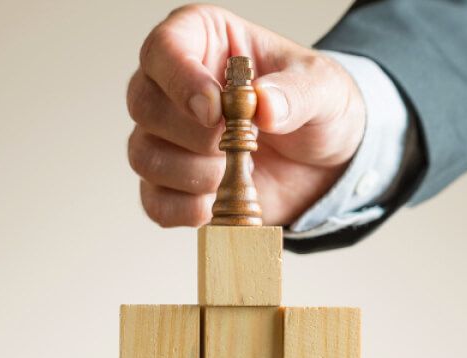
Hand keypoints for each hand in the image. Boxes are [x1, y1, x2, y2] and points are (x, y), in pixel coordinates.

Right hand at [128, 4, 365, 226]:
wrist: (324, 163)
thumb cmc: (314, 107)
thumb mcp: (324, 89)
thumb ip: (297, 92)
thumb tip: (264, 105)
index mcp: (202, 40)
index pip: (163, 49)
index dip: (180, 80)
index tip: (214, 110)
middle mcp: (172, 84)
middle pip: (142, 104)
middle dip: (192, 134)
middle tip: (240, 143)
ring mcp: (166, 136)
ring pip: (143, 154)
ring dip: (193, 173)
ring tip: (238, 171)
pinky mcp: (171, 183)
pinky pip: (155, 201)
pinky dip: (188, 209)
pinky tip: (221, 201)